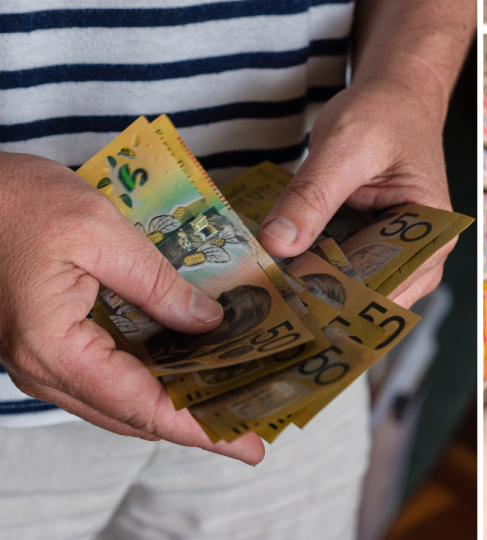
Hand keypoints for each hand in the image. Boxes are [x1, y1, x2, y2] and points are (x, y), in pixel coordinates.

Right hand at [0, 152, 264, 464]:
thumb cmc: (12, 201)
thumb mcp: (97, 230)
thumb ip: (156, 282)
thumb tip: (208, 323)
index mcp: (56, 348)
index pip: (144, 407)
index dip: (202, 430)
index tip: (250, 446)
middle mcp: (44, 369)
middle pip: (134, 415)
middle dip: (197, 423)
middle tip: (252, 423)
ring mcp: (39, 360)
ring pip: (118, 400)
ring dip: (174, 402)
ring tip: (227, 397)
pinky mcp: (43, 343)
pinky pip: (103, 376)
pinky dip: (148, 377)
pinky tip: (184, 363)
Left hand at [256, 79, 455, 307]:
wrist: (392, 98)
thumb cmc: (384, 115)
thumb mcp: (343, 148)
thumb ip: (311, 195)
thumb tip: (276, 243)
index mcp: (434, 231)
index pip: (388, 283)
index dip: (341, 299)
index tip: (290, 307)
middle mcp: (424, 252)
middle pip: (374, 297)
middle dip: (324, 302)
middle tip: (270, 307)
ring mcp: (400, 255)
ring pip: (358, 291)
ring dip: (317, 292)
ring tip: (271, 296)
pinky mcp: (374, 249)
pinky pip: (347, 272)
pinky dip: (317, 273)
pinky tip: (282, 274)